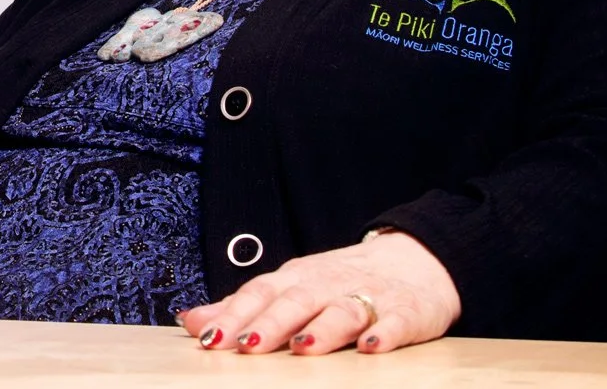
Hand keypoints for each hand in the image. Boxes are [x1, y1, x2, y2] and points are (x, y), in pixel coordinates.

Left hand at [177, 229, 458, 355]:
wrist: (416, 259)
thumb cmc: (340, 280)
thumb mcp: (291, 287)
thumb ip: (242, 306)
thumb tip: (190, 321)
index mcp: (297, 279)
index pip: (260, 293)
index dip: (235, 314)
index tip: (210, 339)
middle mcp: (328, 284)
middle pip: (296, 300)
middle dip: (271, 323)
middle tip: (247, 345)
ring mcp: (368, 295)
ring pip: (343, 310)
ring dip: (323, 328)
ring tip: (303, 347)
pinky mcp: (405, 311)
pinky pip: (395, 322)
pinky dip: (383, 333)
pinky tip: (371, 347)